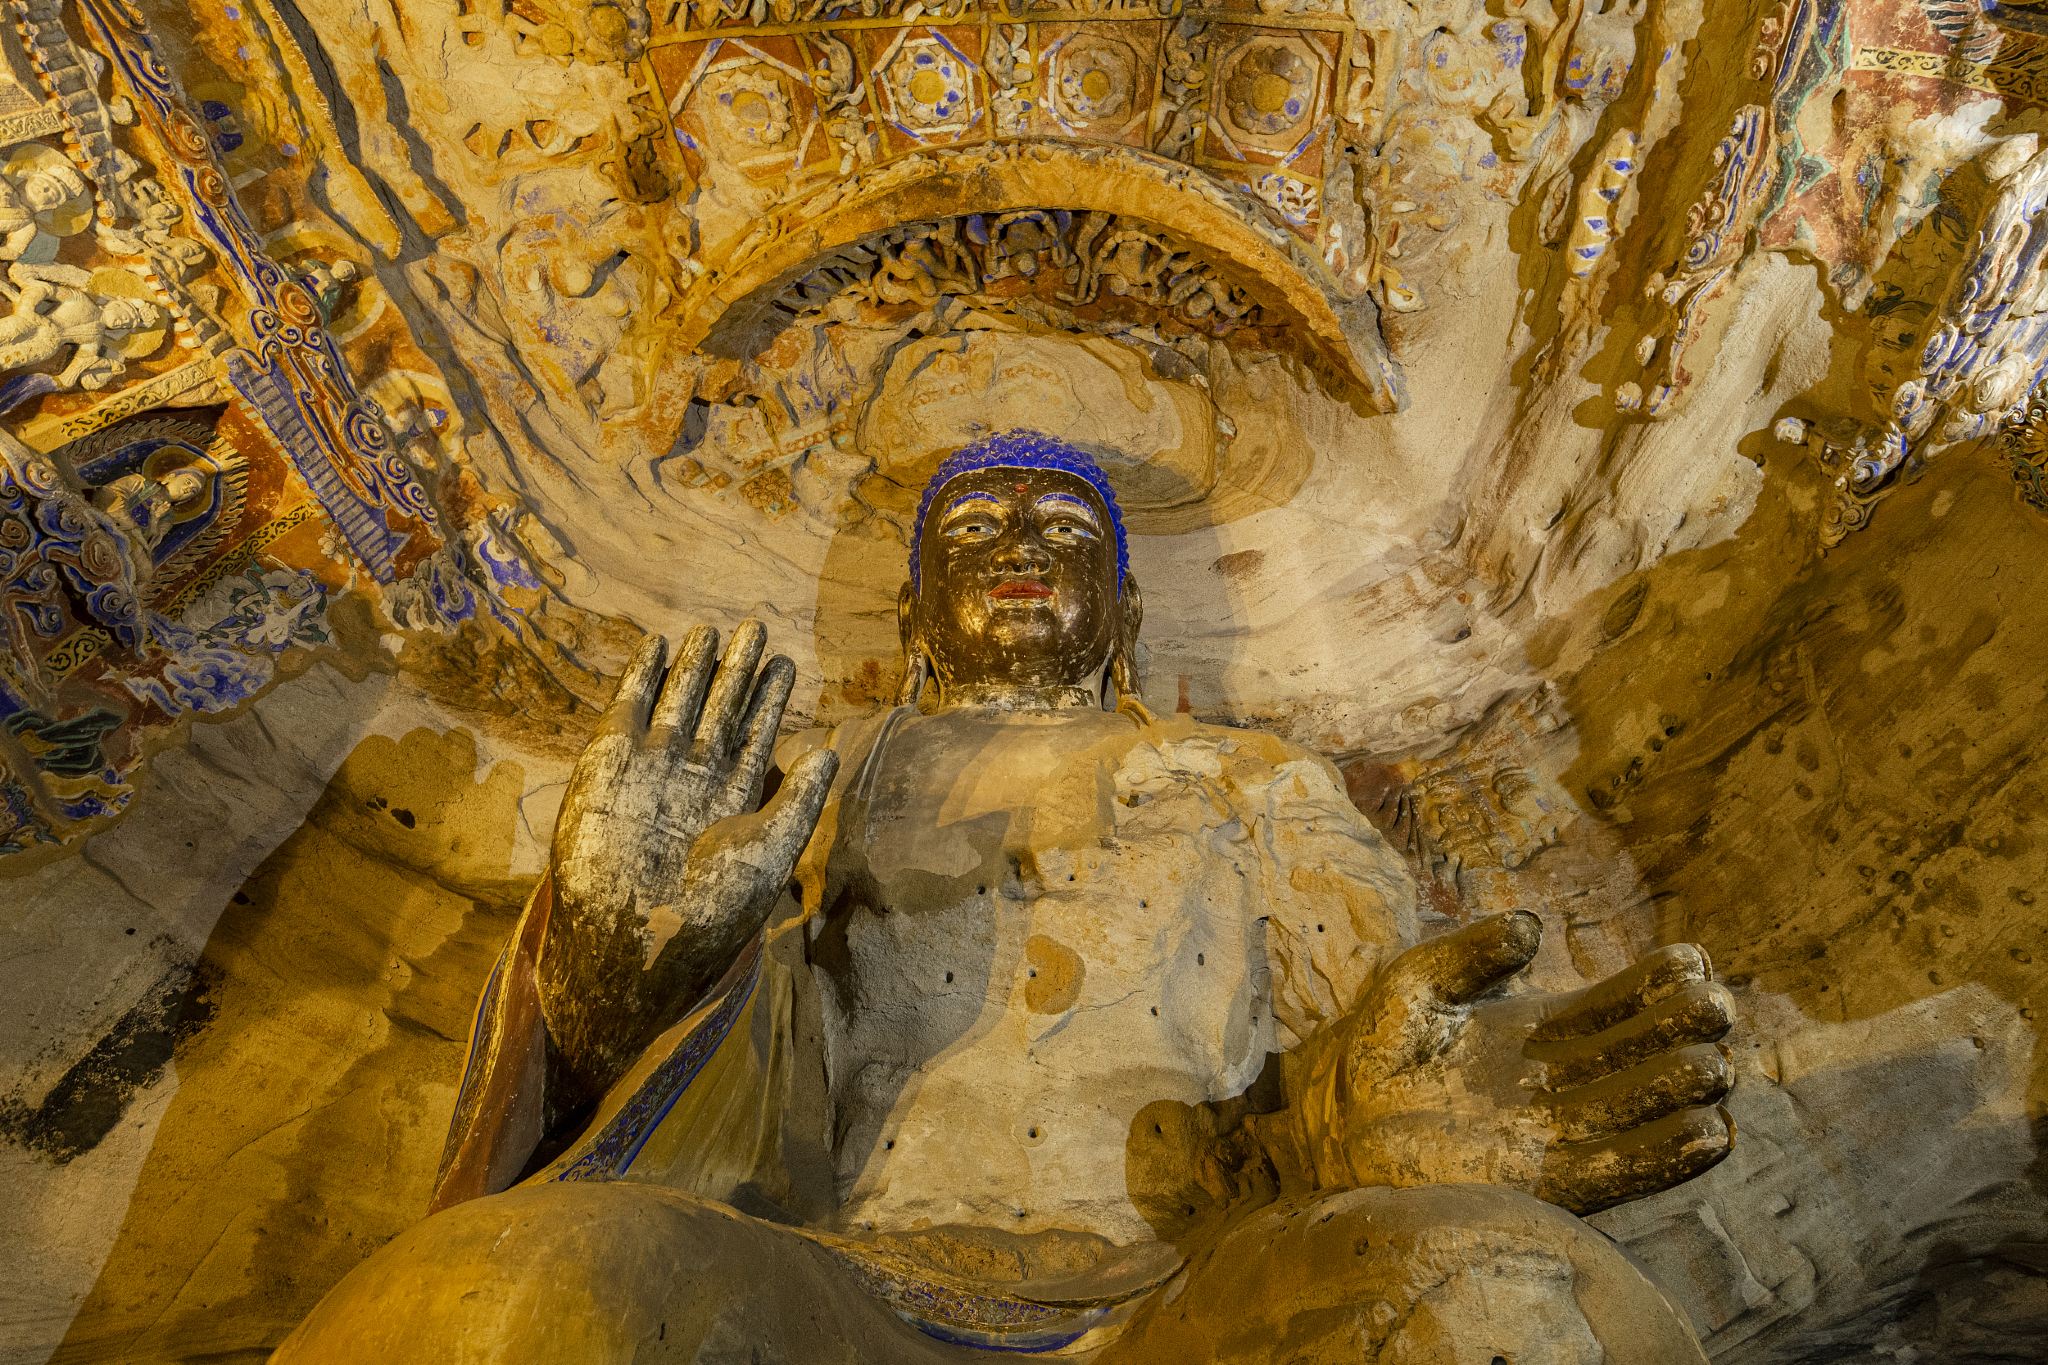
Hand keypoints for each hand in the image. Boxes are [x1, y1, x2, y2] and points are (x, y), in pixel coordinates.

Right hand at [539, 621, 837, 1098]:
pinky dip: (640, 676)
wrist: (635, 935)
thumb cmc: (709, 906)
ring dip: (694, 667)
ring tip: (712, 630)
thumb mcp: (770, 850)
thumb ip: (799, 800)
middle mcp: (693, 779)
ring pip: (677, 702)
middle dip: (737, 672)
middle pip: (719, 710)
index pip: (756, 736)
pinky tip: (657, 645)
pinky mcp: (608, 763)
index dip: (770, 700)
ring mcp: (651, 769)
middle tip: (756, 627)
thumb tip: (828, 752)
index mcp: (732, 799)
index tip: (786, 664)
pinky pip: (627, 710)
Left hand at [1310, 912, 1735, 1213]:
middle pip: (1645, 1051)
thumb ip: (1466, 954)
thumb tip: (1529, 927)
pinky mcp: (1552, 1184)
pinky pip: (1623, 1170)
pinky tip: (1711, 1131)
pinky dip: (1668, 1155)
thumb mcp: (1414, 985)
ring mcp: (1563, 1133)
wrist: (1334, 1134)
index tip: (1692, 959)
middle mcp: (1565, 1080)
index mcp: (1543, 1029)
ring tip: (1713, 1066)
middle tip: (1715, 1005)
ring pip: (1644, 1109)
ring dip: (1683, 1090)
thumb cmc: (1370, 1054)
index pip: (1620, 1002)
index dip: (1660, 982)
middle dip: (1685, 1027)